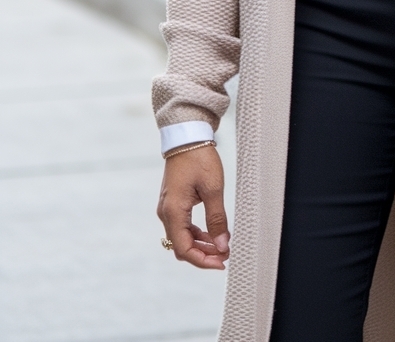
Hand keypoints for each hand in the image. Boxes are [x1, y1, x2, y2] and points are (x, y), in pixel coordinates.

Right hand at [157, 144, 229, 269]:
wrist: (187, 136)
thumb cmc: (199, 158)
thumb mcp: (213, 189)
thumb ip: (217, 219)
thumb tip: (222, 245)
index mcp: (173, 212)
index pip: (184, 249)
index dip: (203, 260)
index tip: (222, 262)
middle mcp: (166, 213)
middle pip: (181, 247)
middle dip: (203, 255)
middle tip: (224, 255)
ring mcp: (168, 208)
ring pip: (182, 238)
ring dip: (200, 245)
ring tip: (221, 246)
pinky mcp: (173, 203)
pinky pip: (182, 226)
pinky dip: (196, 233)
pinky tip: (211, 233)